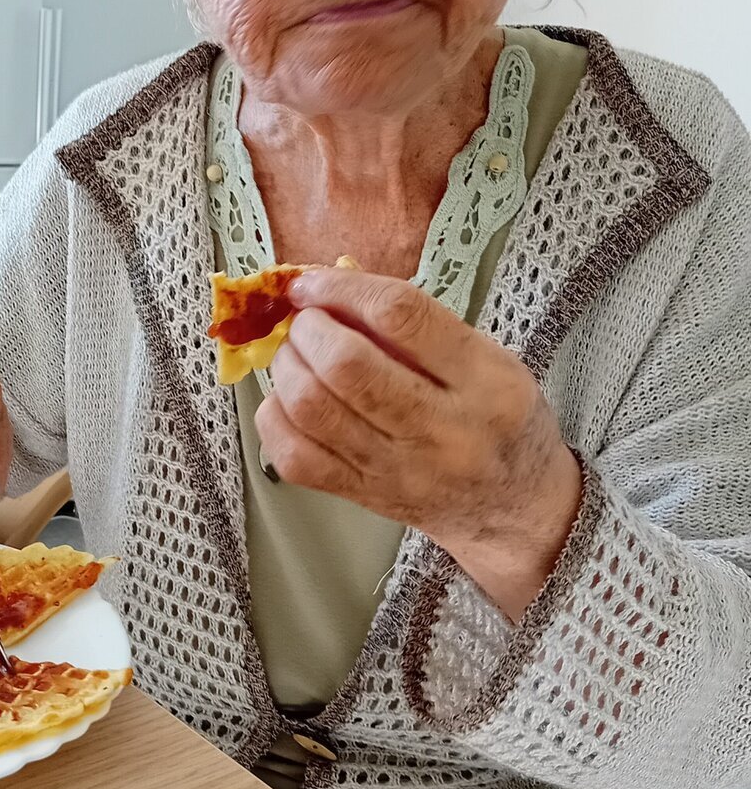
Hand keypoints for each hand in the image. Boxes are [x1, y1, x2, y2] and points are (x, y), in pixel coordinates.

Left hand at [256, 270, 581, 620]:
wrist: (512, 508)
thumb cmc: (498, 420)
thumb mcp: (487, 358)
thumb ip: (417, 321)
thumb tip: (336, 280)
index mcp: (483, 380)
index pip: (400, 315)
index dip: (343, 289)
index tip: (313, 283)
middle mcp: (440, 429)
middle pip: (346, 366)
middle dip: (308, 329)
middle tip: (307, 322)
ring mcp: (397, 469)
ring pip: (312, 408)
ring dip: (286, 367)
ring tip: (295, 355)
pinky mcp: (363, 497)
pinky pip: (295, 456)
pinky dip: (276, 417)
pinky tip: (289, 400)